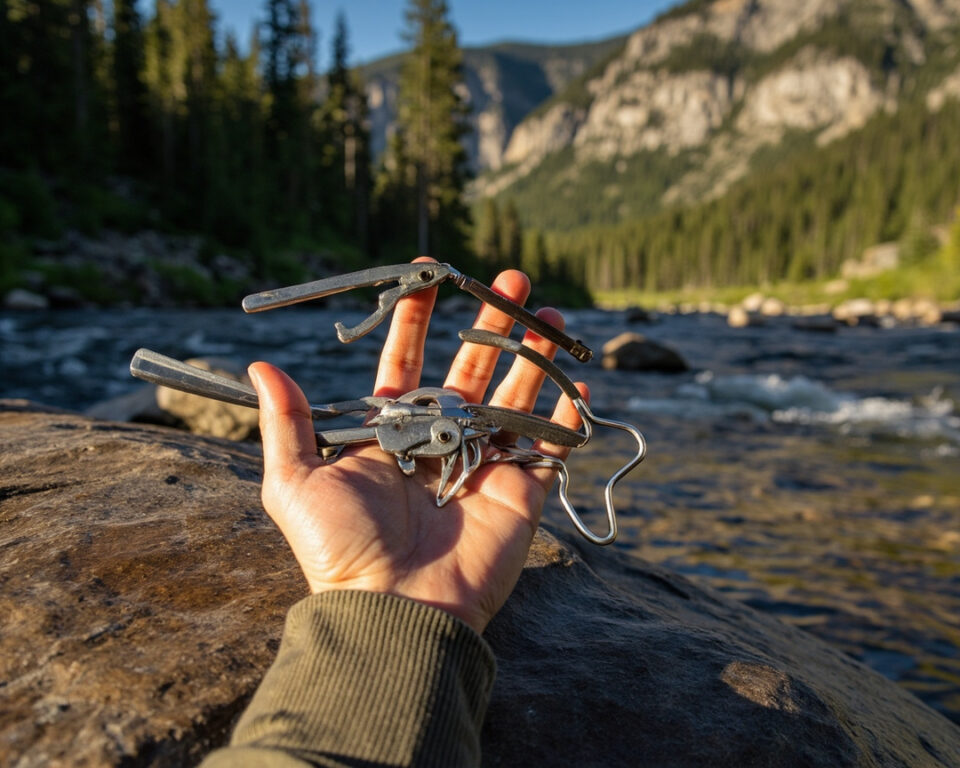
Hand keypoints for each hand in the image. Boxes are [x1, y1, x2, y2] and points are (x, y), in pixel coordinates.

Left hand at [248, 260, 586, 633]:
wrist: (393, 609)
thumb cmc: (340, 548)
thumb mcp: (295, 482)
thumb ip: (287, 422)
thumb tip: (258, 367)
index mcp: (391, 433)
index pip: (406, 363)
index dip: (416, 320)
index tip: (426, 274)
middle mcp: (439, 441)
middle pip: (471, 369)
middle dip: (492, 324)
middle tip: (511, 279)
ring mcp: (482, 464)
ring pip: (515, 397)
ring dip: (534, 355)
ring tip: (551, 313)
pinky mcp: (519, 492)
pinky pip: (550, 447)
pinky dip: (567, 416)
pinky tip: (579, 381)